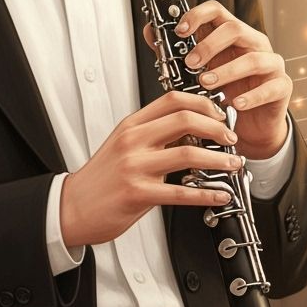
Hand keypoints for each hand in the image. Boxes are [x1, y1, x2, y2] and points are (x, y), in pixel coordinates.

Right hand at [59, 90, 244, 249]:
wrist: (72, 206)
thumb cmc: (101, 179)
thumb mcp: (123, 145)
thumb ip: (153, 135)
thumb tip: (192, 130)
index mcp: (131, 125)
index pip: (172, 100)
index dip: (202, 103)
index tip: (218, 115)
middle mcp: (133, 141)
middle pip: (184, 119)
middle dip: (216, 128)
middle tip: (230, 138)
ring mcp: (135, 166)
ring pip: (188, 154)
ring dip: (219, 160)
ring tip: (233, 164)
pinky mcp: (138, 193)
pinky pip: (181, 192)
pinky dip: (207, 193)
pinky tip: (220, 194)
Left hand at [144, 0, 290, 158]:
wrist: (250, 125)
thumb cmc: (226, 91)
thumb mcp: (199, 69)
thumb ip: (176, 51)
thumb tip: (150, 31)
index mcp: (232, 34)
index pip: (217, 11)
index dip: (197, 15)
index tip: (179, 31)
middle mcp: (253, 43)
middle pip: (235, 29)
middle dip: (209, 45)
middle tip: (190, 63)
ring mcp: (271, 64)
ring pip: (254, 58)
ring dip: (227, 71)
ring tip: (206, 84)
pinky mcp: (281, 86)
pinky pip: (271, 87)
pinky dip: (251, 96)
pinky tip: (235, 103)